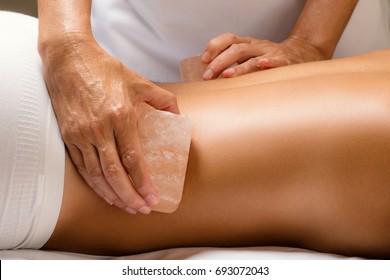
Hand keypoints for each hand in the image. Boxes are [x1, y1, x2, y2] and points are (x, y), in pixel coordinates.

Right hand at [40, 34, 178, 213]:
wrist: (68, 58)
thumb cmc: (104, 69)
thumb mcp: (139, 81)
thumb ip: (163, 99)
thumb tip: (177, 116)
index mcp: (120, 115)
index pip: (133, 159)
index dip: (143, 182)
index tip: (153, 197)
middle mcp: (99, 128)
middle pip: (115, 173)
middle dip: (129, 196)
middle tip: (142, 209)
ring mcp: (81, 133)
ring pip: (97, 174)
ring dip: (112, 194)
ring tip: (127, 206)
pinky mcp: (68, 135)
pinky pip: (82, 167)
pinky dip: (94, 183)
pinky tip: (105, 192)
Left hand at [201, 33, 326, 79]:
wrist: (300, 54)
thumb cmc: (269, 59)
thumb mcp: (250, 57)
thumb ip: (233, 64)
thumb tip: (211, 76)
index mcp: (247, 44)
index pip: (229, 39)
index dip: (214, 46)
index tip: (203, 60)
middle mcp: (257, 46)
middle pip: (236, 49)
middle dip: (220, 62)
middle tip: (208, 76)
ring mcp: (270, 53)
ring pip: (252, 57)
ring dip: (238, 68)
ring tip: (227, 76)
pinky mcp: (284, 62)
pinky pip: (277, 61)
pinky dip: (269, 63)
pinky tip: (261, 65)